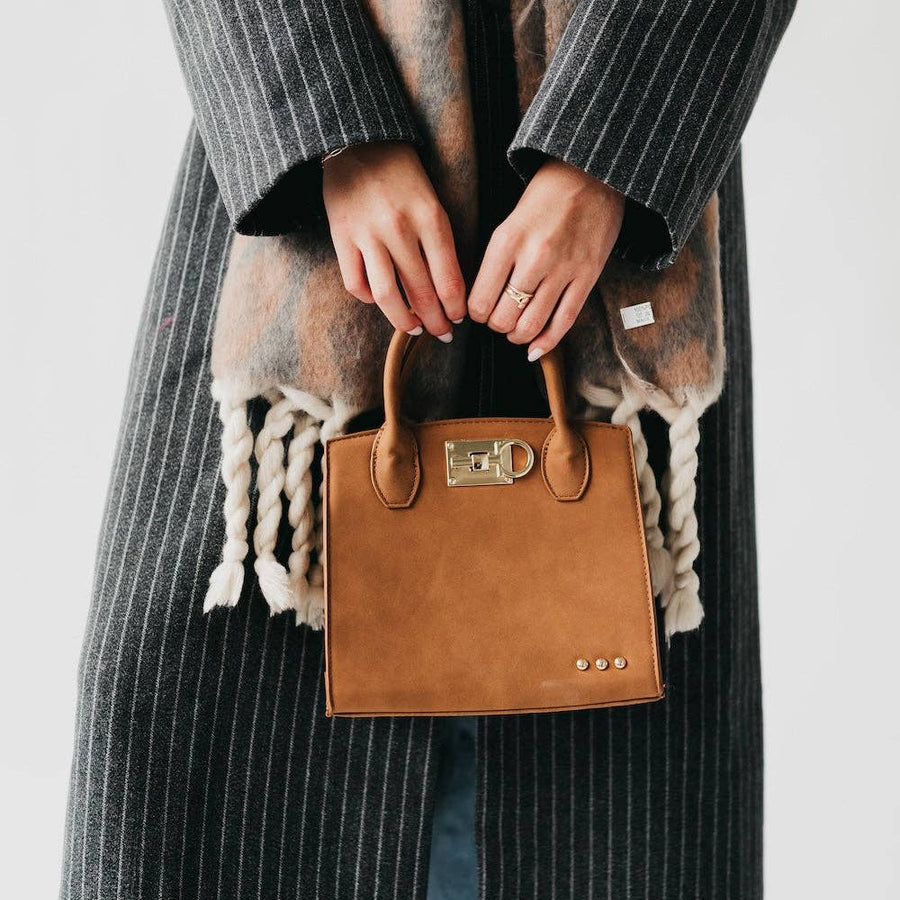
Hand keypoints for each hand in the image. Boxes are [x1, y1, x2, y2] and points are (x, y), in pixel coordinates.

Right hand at [322, 141, 466, 340]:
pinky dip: (369, 299)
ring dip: (403, 320)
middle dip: (435, 320)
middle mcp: (399, 229)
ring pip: (387, 296)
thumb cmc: (402, 174)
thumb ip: (439, 242)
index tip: (459, 319)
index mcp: (430, 218)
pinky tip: (380, 300)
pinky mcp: (342, 237)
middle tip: (442, 333)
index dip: (456, 307)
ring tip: (413, 329)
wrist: (357, 140)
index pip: (449, 278)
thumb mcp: (431, 202)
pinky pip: (356, 283)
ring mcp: (367, 235)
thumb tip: (448, 290)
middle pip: (421, 292)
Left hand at [467, 157, 624, 359]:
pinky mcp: (587, 277)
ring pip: (531, 326)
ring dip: (518, 336)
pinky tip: (535, 349)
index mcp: (507, 241)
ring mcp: (563, 269)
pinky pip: (564, 322)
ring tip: (516, 330)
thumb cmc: (544, 198)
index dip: (475, 314)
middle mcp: (534, 258)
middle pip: (503, 319)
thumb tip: (482, 303)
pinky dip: (546, 343)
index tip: (480, 310)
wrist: (591, 174)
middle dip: (497, 326)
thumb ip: (496, 262)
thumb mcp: (509, 223)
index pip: (479, 301)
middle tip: (500, 318)